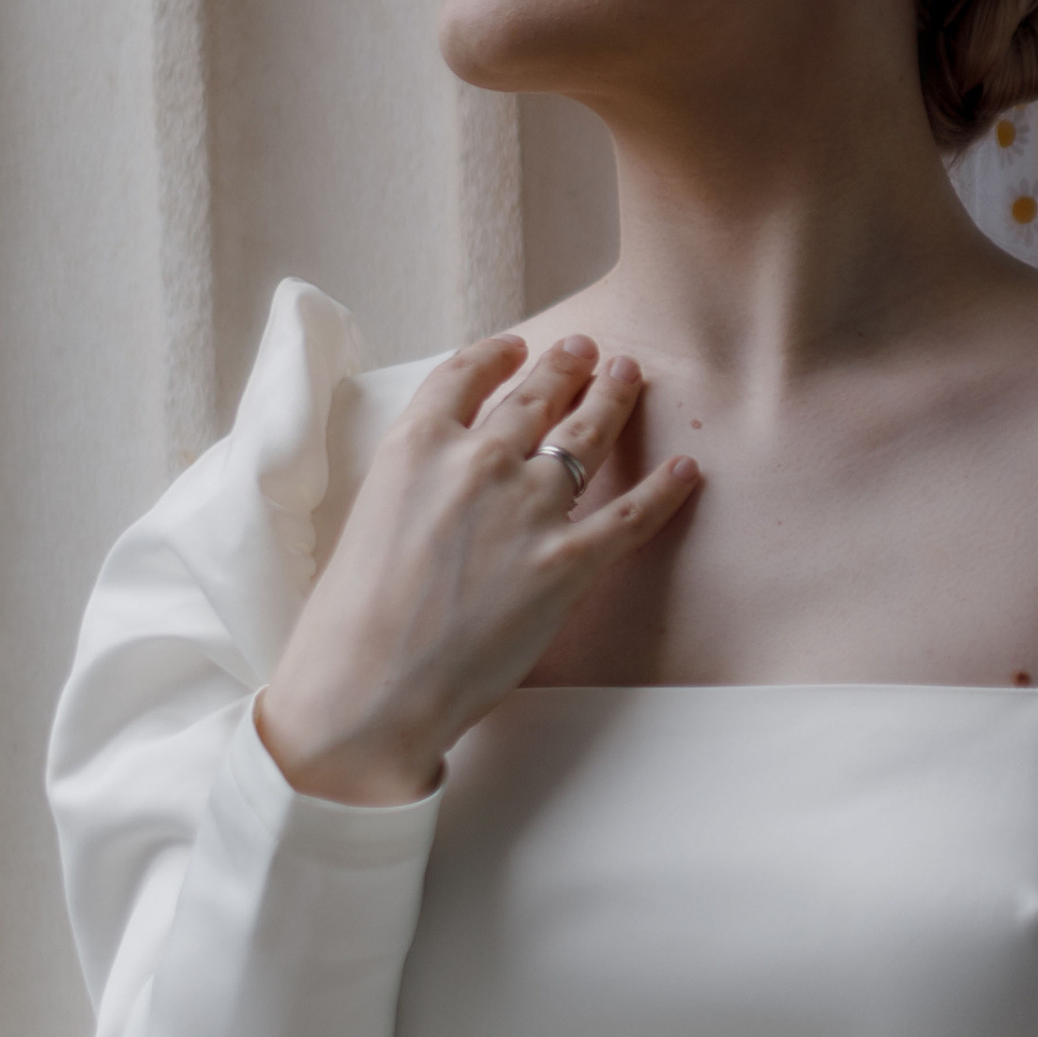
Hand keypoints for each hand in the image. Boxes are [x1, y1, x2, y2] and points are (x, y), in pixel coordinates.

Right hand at [255, 336, 699, 803]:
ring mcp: (529, 509)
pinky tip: (686, 469)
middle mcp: (478, 462)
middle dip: (565, 368)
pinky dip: (665, 490)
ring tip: (629, 376)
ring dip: (613, 399)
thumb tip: (442, 481)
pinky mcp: (568, 563)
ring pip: (586, 435)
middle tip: (586, 350)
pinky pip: (631, 514)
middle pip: (534, 397)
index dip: (495, 357)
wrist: (369, 687)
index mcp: (416, 446)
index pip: (463, 377)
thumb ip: (414, 485)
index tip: (515, 349)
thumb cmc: (350, 620)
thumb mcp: (368, 518)